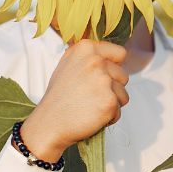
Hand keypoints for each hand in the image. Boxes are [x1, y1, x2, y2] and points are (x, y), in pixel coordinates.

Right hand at [19, 40, 128, 161]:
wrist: (49, 123)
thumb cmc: (58, 97)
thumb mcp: (68, 65)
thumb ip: (89, 57)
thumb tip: (112, 56)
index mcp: (86, 48)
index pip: (120, 53)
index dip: (115, 67)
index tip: (103, 77)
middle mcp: (96, 61)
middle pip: (123, 75)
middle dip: (113, 88)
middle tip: (91, 96)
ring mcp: (103, 81)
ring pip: (123, 94)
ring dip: (111, 103)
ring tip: (90, 106)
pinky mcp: (109, 101)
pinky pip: (119, 110)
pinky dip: (109, 117)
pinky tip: (91, 116)